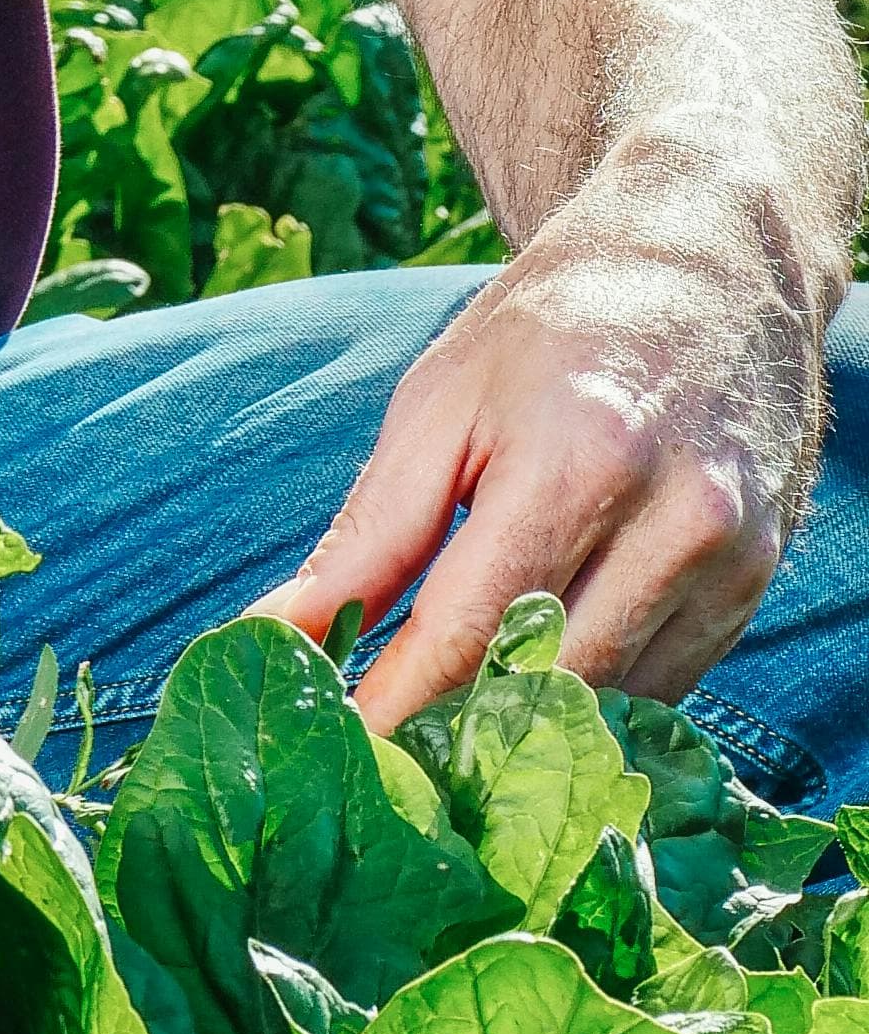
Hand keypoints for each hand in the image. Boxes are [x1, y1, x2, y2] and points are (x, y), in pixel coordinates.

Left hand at [251, 181, 828, 731]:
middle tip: (384, 765)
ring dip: (524, 733)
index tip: (339, 754)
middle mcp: (673, 518)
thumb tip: (279, 635)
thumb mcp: (440, 407)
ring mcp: (728, 559)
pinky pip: (661, 687)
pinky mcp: (754, 586)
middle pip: (547, 687)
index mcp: (577, 459)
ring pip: (609, 705)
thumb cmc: (551, 332)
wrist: (705, 267)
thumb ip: (367, 537)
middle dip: (455, 737)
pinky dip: (589, 700)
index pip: (470, 633)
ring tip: (447, 732)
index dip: (396, 709)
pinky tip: (535, 687)